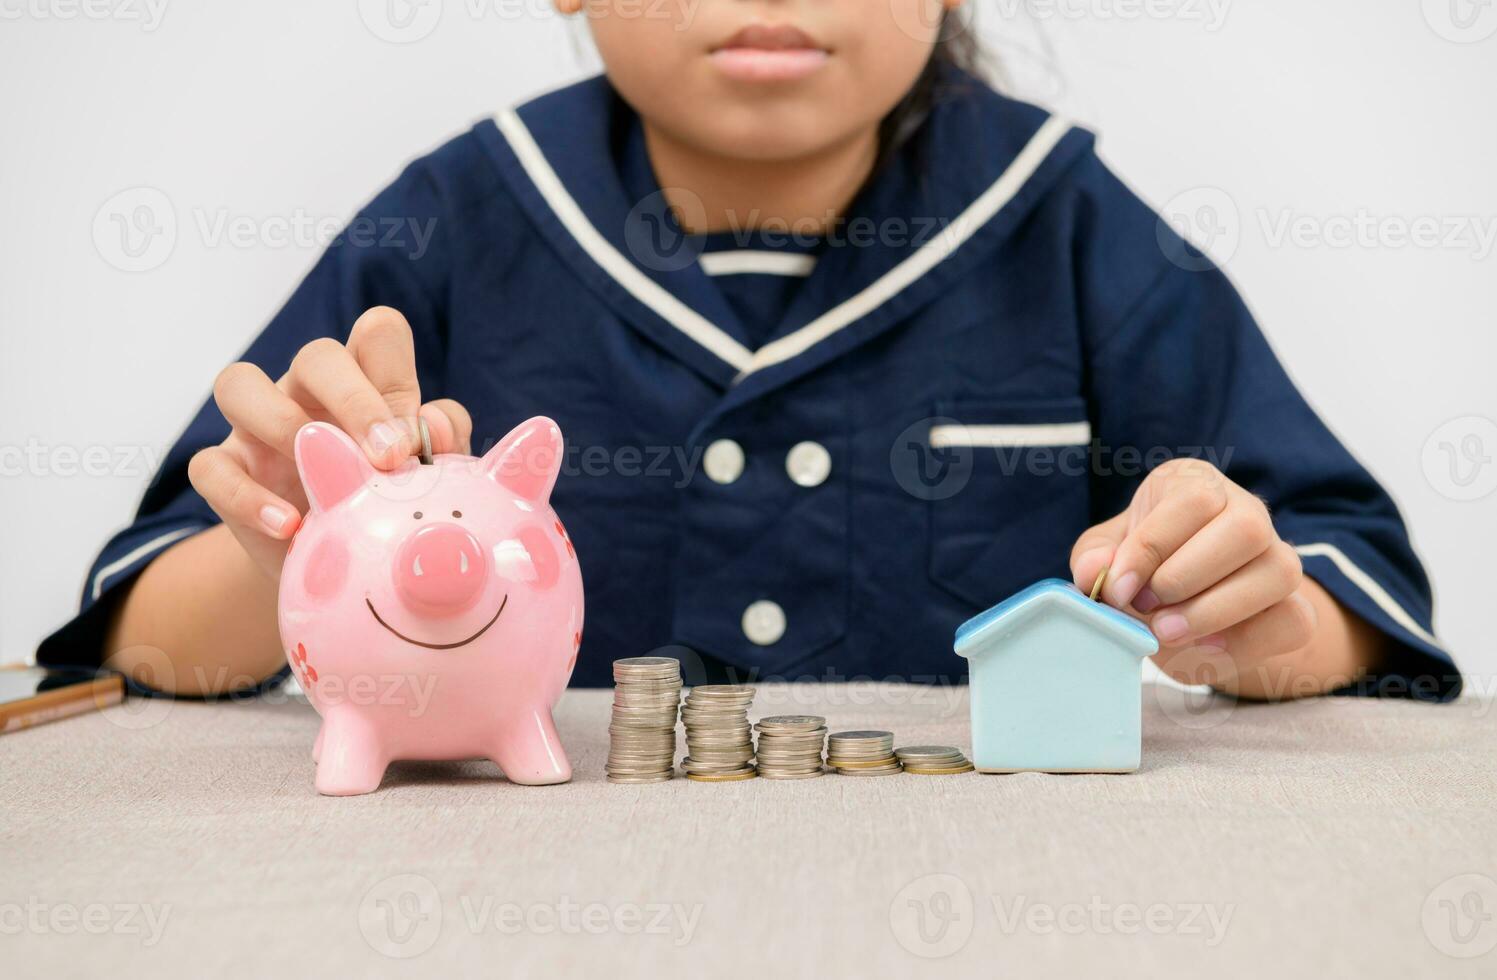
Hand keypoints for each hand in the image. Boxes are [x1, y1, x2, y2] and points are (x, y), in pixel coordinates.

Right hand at [188, 307, 472, 578]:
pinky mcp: (224, 472)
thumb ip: (441, 447)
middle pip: (317, 355)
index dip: (393, 365)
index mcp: (367, 384)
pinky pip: (210, 466)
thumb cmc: (386, 509)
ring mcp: (257, 428)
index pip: (377, 334)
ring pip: (239, 384)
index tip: (413, 436)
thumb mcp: (424, 482)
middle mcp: (308, 393)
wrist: (335, 571)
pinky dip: (247, 497)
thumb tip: (437, 426)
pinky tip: (289, 526)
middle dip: (353, 398)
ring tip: (322, 482)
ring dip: (282, 425)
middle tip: (388, 457)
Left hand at [1069, 458, 1316, 688]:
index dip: (1152, 548)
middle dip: (1187, 577)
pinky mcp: (1295, 606)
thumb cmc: (1141, 571)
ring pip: (1278, 572)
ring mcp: (1280, 557)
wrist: (1178, 612)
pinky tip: (1204, 647)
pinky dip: (1246, 642)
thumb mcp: (1107, 557)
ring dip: (1215, 610)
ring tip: (1166, 631)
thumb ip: (1094, 559)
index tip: (1118, 589)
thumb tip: (1096, 572)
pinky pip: (1292, 620)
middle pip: (1246, 529)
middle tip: (1146, 607)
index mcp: (1196, 485)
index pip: (1192, 500)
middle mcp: (1248, 511)